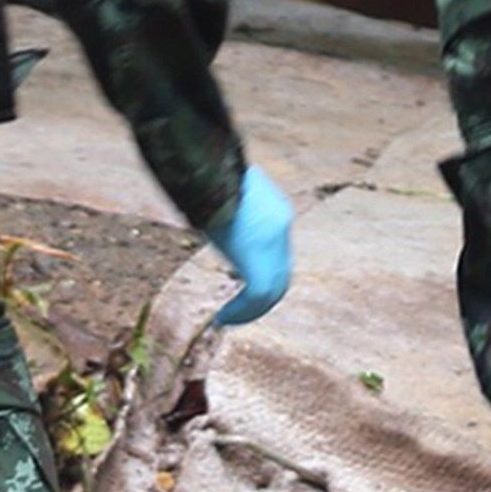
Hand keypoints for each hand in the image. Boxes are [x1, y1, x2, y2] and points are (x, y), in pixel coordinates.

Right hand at [208, 168, 295, 326]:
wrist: (213, 172)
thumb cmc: (210, 174)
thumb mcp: (225, 189)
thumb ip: (227, 203)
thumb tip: (210, 201)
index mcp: (277, 212)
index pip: (278, 250)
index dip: (264, 269)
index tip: (241, 279)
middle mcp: (281, 229)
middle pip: (281, 273)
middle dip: (264, 295)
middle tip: (242, 309)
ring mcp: (274, 246)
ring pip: (273, 289)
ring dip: (252, 309)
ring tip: (229, 319)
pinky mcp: (261, 262)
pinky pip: (257, 296)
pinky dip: (242, 312)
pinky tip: (223, 319)